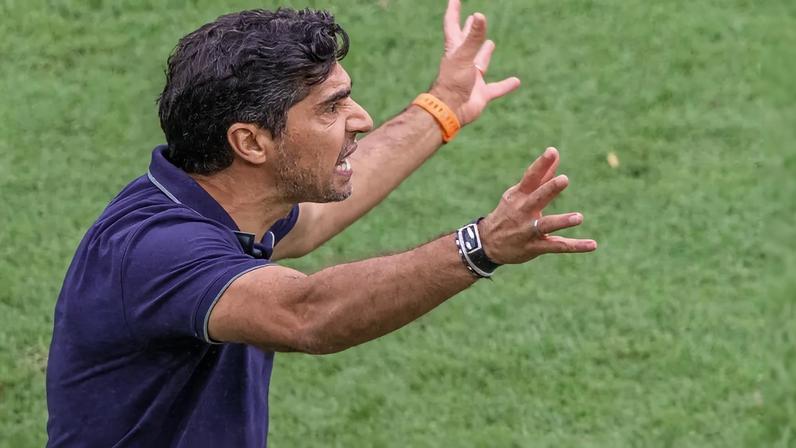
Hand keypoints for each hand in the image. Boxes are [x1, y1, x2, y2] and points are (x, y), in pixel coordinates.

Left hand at [429, 0, 520, 124]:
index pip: (452, 26)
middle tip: (474, 18)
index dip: (453, 12)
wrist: (450, 111)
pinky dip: (506, 85)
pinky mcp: (481, 94)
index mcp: (455, 51)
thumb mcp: (464, 57)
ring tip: (490, 43)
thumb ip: (473, 38)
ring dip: (485, 54)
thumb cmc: (452, 83)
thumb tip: (479, 15)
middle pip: (466, 42)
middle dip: (469, 30)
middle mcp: (463, 63)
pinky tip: (516, 81)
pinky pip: (497, 88)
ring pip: (481, 63)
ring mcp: (472, 79)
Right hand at [478, 148, 596, 263]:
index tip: (552, 152)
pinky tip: (593, 244)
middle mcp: (523, 211)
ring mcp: (528, 230)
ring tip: (579, 217)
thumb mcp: (520, 194)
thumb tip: (555, 152)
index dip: (541, 165)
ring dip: (562, 221)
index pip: (530, 178)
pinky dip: (575, 246)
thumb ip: (541, 175)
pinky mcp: (535, 247)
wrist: (487, 244)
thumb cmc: (509, 213)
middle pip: (537, 198)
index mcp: (519, 196)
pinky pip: (557, 246)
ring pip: (546, 225)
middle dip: (549, 189)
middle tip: (564, 179)